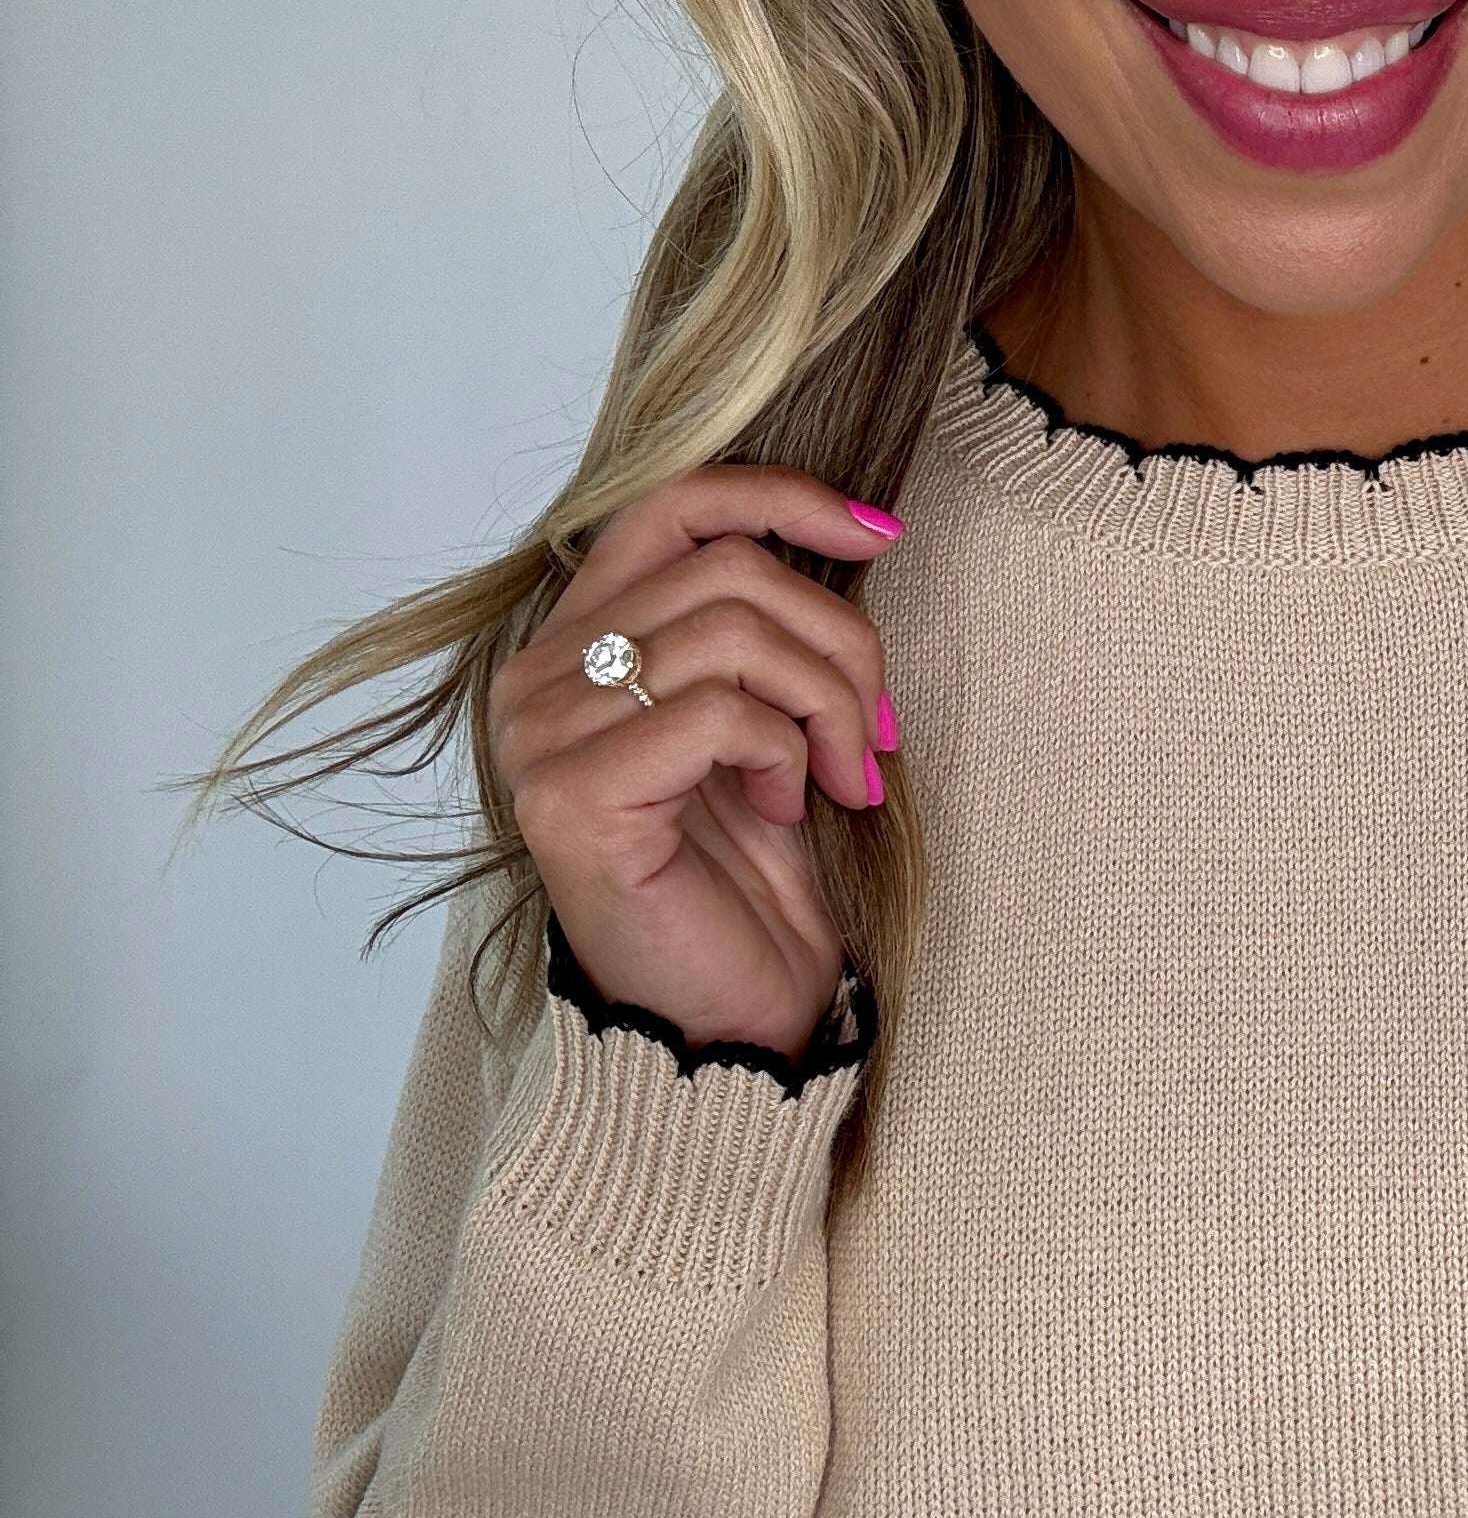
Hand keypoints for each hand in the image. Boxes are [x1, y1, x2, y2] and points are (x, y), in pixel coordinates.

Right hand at [492, 467, 898, 1059]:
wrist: (732, 1019)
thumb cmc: (747, 880)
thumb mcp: (763, 728)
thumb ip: (761, 632)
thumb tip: (851, 527)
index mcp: (576, 643)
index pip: (670, 506)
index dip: (782, 498)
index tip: (880, 531)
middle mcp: (538, 677)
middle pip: (728, 571)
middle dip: (839, 641)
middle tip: (876, 731)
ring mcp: (543, 735)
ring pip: (734, 635)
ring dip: (828, 703)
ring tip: (842, 776)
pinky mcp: (573, 794)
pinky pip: (720, 714)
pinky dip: (785, 753)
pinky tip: (785, 807)